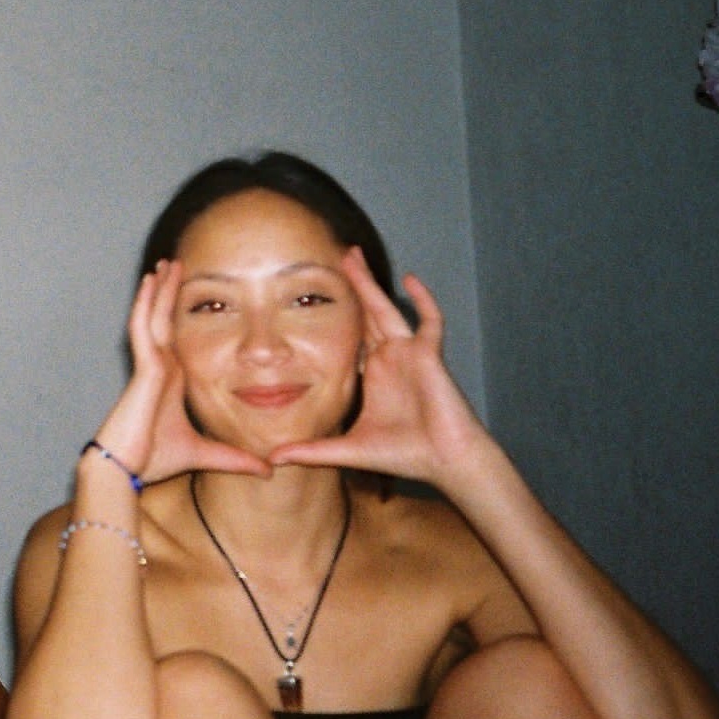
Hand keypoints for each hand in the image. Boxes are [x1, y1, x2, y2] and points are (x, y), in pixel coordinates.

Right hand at [92, 260, 270, 483]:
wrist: (127, 470)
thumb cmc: (156, 459)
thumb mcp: (206, 453)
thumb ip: (234, 459)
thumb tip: (267, 470)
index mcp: (172, 378)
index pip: (178, 336)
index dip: (182, 314)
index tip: (197, 295)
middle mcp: (161, 366)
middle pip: (166, 319)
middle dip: (171, 293)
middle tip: (179, 265)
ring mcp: (150, 364)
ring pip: (154, 316)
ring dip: (160, 289)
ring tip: (168, 263)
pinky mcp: (142, 367)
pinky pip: (142, 327)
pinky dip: (145, 303)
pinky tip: (149, 281)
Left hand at [269, 248, 489, 486]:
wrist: (446, 462)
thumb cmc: (405, 455)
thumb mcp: (349, 450)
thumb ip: (312, 451)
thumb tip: (272, 459)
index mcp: (372, 375)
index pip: (348, 338)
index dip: (333, 318)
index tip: (310, 297)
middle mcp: (389, 359)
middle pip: (364, 315)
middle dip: (351, 287)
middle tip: (334, 259)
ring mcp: (410, 354)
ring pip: (385, 310)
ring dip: (370, 284)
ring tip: (354, 256)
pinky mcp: (430, 355)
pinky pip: (430, 320)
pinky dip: (423, 299)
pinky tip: (410, 279)